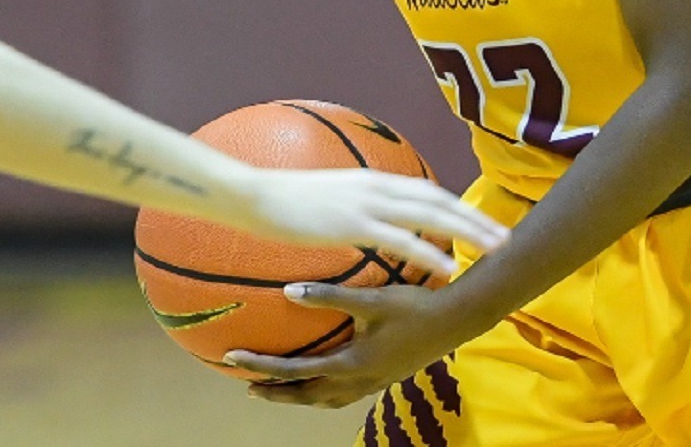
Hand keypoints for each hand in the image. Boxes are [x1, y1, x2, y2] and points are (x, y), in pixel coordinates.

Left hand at [223, 282, 490, 408]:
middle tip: (247, 386)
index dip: (262, 367)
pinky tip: (321, 378)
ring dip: (299, 396)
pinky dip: (323, 392)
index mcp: (351, 364)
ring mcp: (373, 383)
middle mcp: (359, 380)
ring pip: (326, 399)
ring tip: (277, 388)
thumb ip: (329, 297)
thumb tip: (288, 291)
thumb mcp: (371, 299)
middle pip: (307, 395)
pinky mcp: (384, 378)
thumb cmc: (414, 306)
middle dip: (276, 393)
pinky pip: (343, 394)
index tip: (233, 360)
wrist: (457, 322)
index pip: (295, 371)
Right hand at [245, 169, 505, 277]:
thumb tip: (366, 218)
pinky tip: (449, 265)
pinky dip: (429, 251)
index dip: (456, 205)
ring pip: (430, 215)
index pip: (426, 190)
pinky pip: (400, 239)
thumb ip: (351, 204)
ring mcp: (366, 204)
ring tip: (495, 248)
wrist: (253, 194)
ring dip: (468, 231)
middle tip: (506, 236)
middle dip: (475, 217)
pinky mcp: (352, 224)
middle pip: (439, 200)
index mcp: (371, 180)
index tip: (481, 220)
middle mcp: (376, 186)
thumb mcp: (325, 196)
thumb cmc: (282, 200)